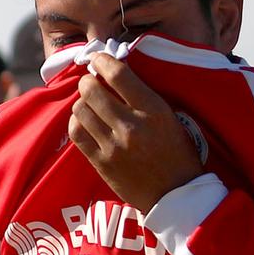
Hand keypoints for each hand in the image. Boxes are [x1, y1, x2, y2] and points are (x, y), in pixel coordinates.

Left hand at [68, 53, 202, 211]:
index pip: (119, 74)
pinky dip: (76, 122)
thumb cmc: (177, 153)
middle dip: (88, 81)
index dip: (103, 61)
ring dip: (82, 102)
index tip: (99, 59)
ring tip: (90, 104)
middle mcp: (131, 126)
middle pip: (91, 90)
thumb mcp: (171, 118)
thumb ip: (144, 97)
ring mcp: (114, 146)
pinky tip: (84, 122)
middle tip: (92, 83)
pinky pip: (76, 133)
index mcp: (154, 111)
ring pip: (80, 109)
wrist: (176, 195)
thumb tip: (115, 73)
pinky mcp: (102, 163)